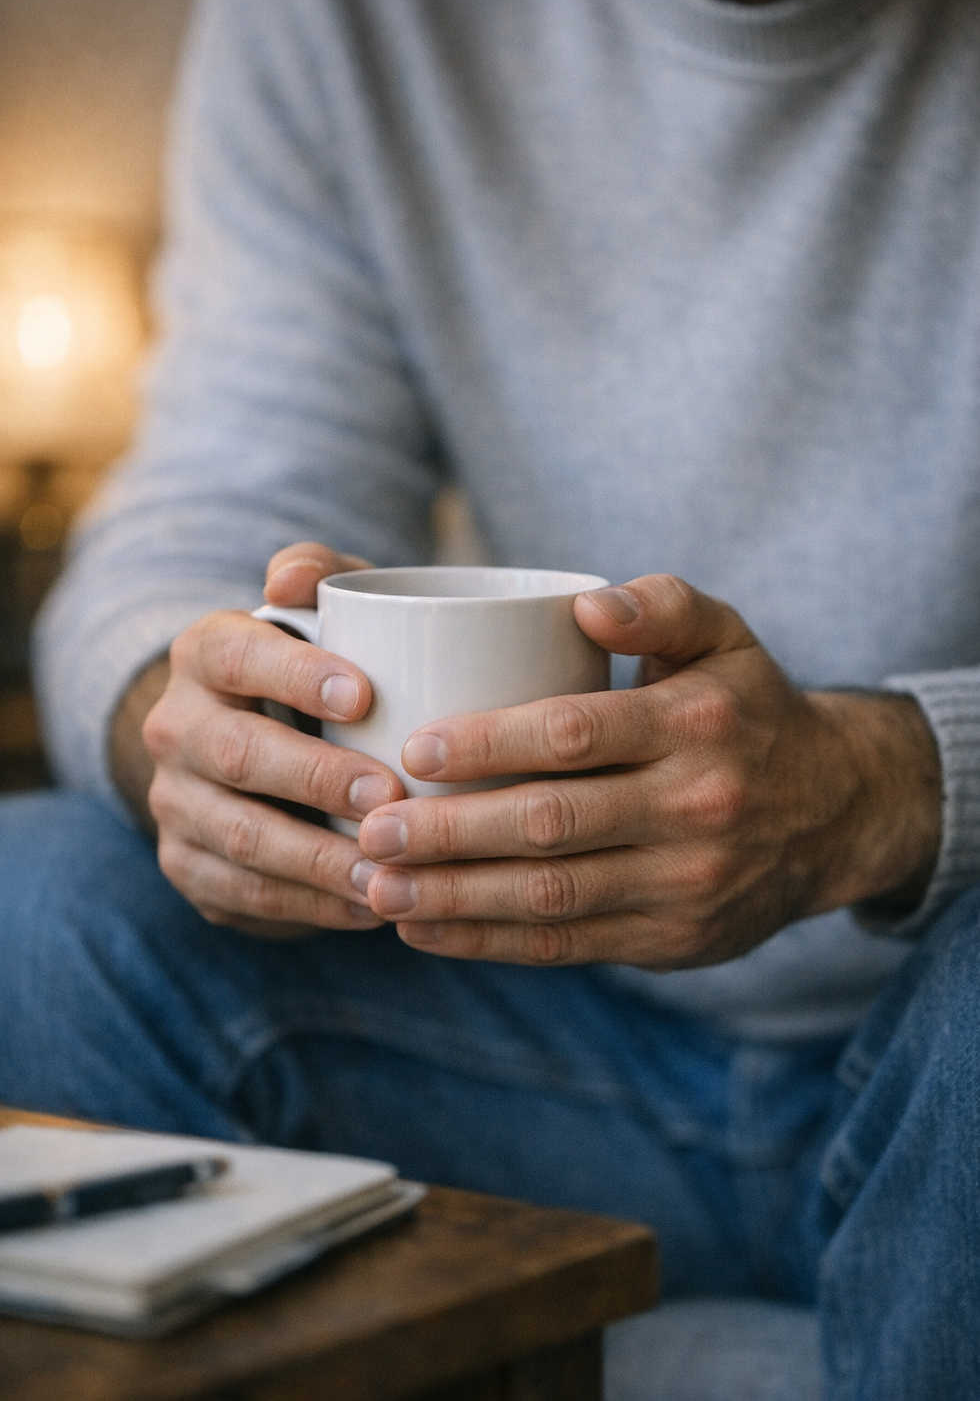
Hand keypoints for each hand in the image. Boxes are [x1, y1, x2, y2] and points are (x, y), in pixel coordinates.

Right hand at [139, 543, 406, 937]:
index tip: (365, 695)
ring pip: (241, 837)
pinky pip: (245, 893)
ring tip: (389, 870)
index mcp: (205, 652)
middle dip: (317, 778)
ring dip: (319, 860)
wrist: (259, 744)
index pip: (240, 657)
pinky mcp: (187, 866)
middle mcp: (176, 726)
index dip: (297, 676)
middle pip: (239, 755)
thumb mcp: (326, 612)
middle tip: (388, 794)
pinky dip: (310, 906)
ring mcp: (176, 802)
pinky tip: (369, 908)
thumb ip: (322, 576)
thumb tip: (293, 579)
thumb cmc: (321, 668)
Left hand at [353, 575, 941, 967]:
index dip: (487, 744)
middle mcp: (696, 805)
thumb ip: (659, 605)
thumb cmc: (747, 707)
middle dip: (449, 832)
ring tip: (375, 884)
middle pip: (550, 824)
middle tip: (369, 827)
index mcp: (697, 721)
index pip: (574, 733)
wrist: (837, 811)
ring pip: (551, 897)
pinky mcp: (674, 940)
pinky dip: (488, 942)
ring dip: (454, 896)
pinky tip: (423, 929)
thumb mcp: (725, 636)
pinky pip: (569, 946)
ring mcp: (687, 882)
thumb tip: (585, 606)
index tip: (412, 747)